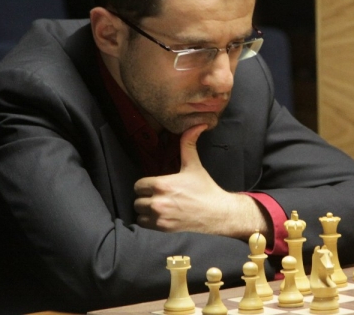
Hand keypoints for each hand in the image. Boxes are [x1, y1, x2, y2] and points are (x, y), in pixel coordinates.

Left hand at [133, 124, 268, 239]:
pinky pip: (144, 224)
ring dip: (145, 210)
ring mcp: (160, 216)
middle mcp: (158, 201)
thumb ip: (188, 144)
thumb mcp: (194, 165)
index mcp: (162, 184)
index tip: (155, 186)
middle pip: (136, 199)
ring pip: (139, 212)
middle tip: (158, 196)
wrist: (217, 213)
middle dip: (145, 197)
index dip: (146, 185)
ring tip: (158, 206)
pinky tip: (161, 215)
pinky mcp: (163, 228)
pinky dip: (149, 221)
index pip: (138, 185)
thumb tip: (197, 124)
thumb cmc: (204, 188)